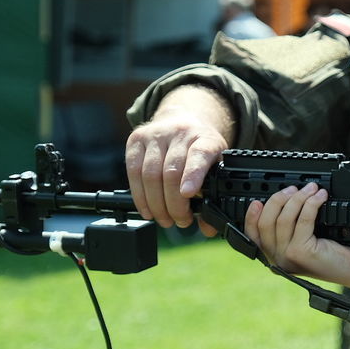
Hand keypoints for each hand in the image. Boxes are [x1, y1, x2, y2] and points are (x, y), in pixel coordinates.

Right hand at [125, 87, 231, 234]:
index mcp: (205, 138)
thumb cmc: (201, 149)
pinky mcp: (136, 139)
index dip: (193, 174)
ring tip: (165, 219)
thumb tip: (208, 228)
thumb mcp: (216, 166)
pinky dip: (139, 196)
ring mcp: (156, 134)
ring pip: (150, 173)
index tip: (188, 194)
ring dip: (156, 204)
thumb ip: (213, 195)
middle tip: (180, 221)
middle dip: (174, 204)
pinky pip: (133, 172)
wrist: (185, 119)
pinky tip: (148, 210)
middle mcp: (180, 132)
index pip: (199, 154)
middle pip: (171, 171)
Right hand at [243, 183, 349, 286]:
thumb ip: (290, 229)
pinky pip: (302, 220)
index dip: (251, 215)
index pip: (252, 235)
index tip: (258, 200)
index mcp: (275, 257)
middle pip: (266, 222)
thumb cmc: (336, 254)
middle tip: (295, 188)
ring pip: (284, 218)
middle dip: (279, 199)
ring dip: (298, 198)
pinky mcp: (301, 252)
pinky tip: (320, 197)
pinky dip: (311, 204)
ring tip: (312, 188)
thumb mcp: (307, 241)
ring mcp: (288, 257)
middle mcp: (277, 260)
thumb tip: (285, 199)